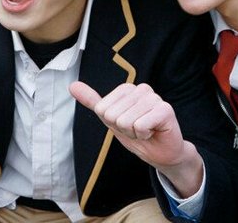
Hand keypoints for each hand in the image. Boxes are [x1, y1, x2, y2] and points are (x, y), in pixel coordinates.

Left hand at [70, 81, 202, 196]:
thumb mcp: (110, 118)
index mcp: (126, 89)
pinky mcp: (165, 109)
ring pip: (126, 121)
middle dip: (123, 129)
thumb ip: (92, 101)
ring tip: (145, 131)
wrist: (161, 152)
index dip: (112, 123)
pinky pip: (140, 125)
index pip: (102, 109)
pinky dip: (144, 135)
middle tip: (137, 130)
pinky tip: (153, 132)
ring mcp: (154, 97)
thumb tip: (72, 85)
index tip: (126, 125)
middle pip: (113, 115)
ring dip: (134, 133)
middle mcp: (140, 88)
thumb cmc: (136, 134)